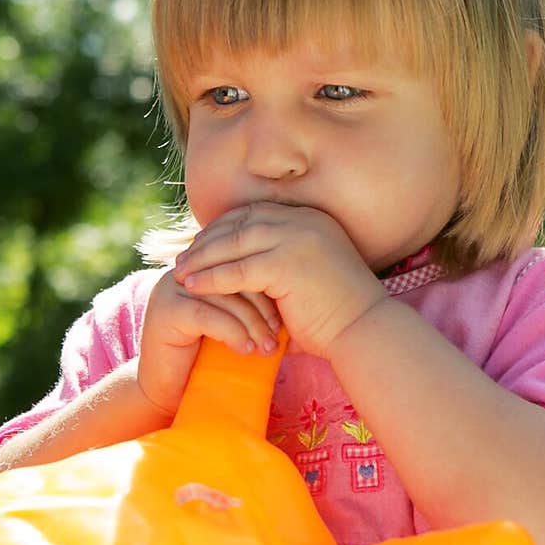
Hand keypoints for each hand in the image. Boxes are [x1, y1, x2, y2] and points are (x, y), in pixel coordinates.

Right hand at [137, 268, 281, 417]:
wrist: (167, 393)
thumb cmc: (204, 361)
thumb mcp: (233, 326)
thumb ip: (251, 307)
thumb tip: (295, 300)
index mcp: (202, 267)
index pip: (241, 263)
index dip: (267, 285)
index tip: (290, 311)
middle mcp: (185, 272)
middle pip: (233, 275)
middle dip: (262, 305)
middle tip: (281, 332)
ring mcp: (171, 288)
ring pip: (223, 296)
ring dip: (251, 323)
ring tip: (268, 347)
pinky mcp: (165, 311)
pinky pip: (207, 315)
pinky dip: (232, 332)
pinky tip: (246, 350)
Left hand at [172, 202, 386, 358]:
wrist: (364, 330)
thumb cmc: (337, 314)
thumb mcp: (306, 274)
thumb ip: (278, 262)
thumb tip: (242, 264)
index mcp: (309, 218)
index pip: (254, 214)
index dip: (223, 229)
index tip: (200, 246)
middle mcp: (303, 221)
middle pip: (239, 223)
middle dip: (206, 241)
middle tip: (182, 258)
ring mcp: (295, 238)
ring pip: (234, 243)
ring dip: (202, 258)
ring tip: (180, 273)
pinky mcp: (286, 263)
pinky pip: (237, 270)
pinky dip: (211, 278)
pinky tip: (192, 287)